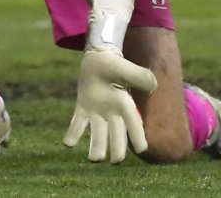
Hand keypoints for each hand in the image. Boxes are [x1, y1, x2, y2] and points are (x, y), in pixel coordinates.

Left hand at [62, 45, 157, 162]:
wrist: (98, 58)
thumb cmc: (114, 64)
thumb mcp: (126, 68)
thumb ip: (139, 76)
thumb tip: (152, 85)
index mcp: (124, 103)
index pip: (133, 121)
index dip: (137, 134)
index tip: (142, 149)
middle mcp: (112, 111)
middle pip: (116, 132)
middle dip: (117, 147)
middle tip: (116, 161)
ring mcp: (96, 111)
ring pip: (98, 132)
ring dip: (97, 146)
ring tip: (95, 159)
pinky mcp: (82, 108)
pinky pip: (78, 123)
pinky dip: (74, 133)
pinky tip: (68, 144)